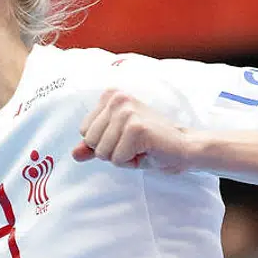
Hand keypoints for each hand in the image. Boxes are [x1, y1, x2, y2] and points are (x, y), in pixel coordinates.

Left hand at [73, 89, 193, 171]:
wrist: (183, 148)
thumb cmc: (150, 144)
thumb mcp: (116, 142)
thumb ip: (94, 146)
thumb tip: (74, 154)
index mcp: (110, 95)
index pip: (84, 132)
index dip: (105, 143)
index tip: (127, 138)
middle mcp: (117, 98)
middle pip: (91, 142)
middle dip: (112, 151)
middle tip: (135, 144)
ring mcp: (127, 112)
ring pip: (103, 152)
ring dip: (122, 157)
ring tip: (140, 147)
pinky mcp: (136, 128)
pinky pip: (117, 158)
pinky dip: (131, 162)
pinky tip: (146, 151)